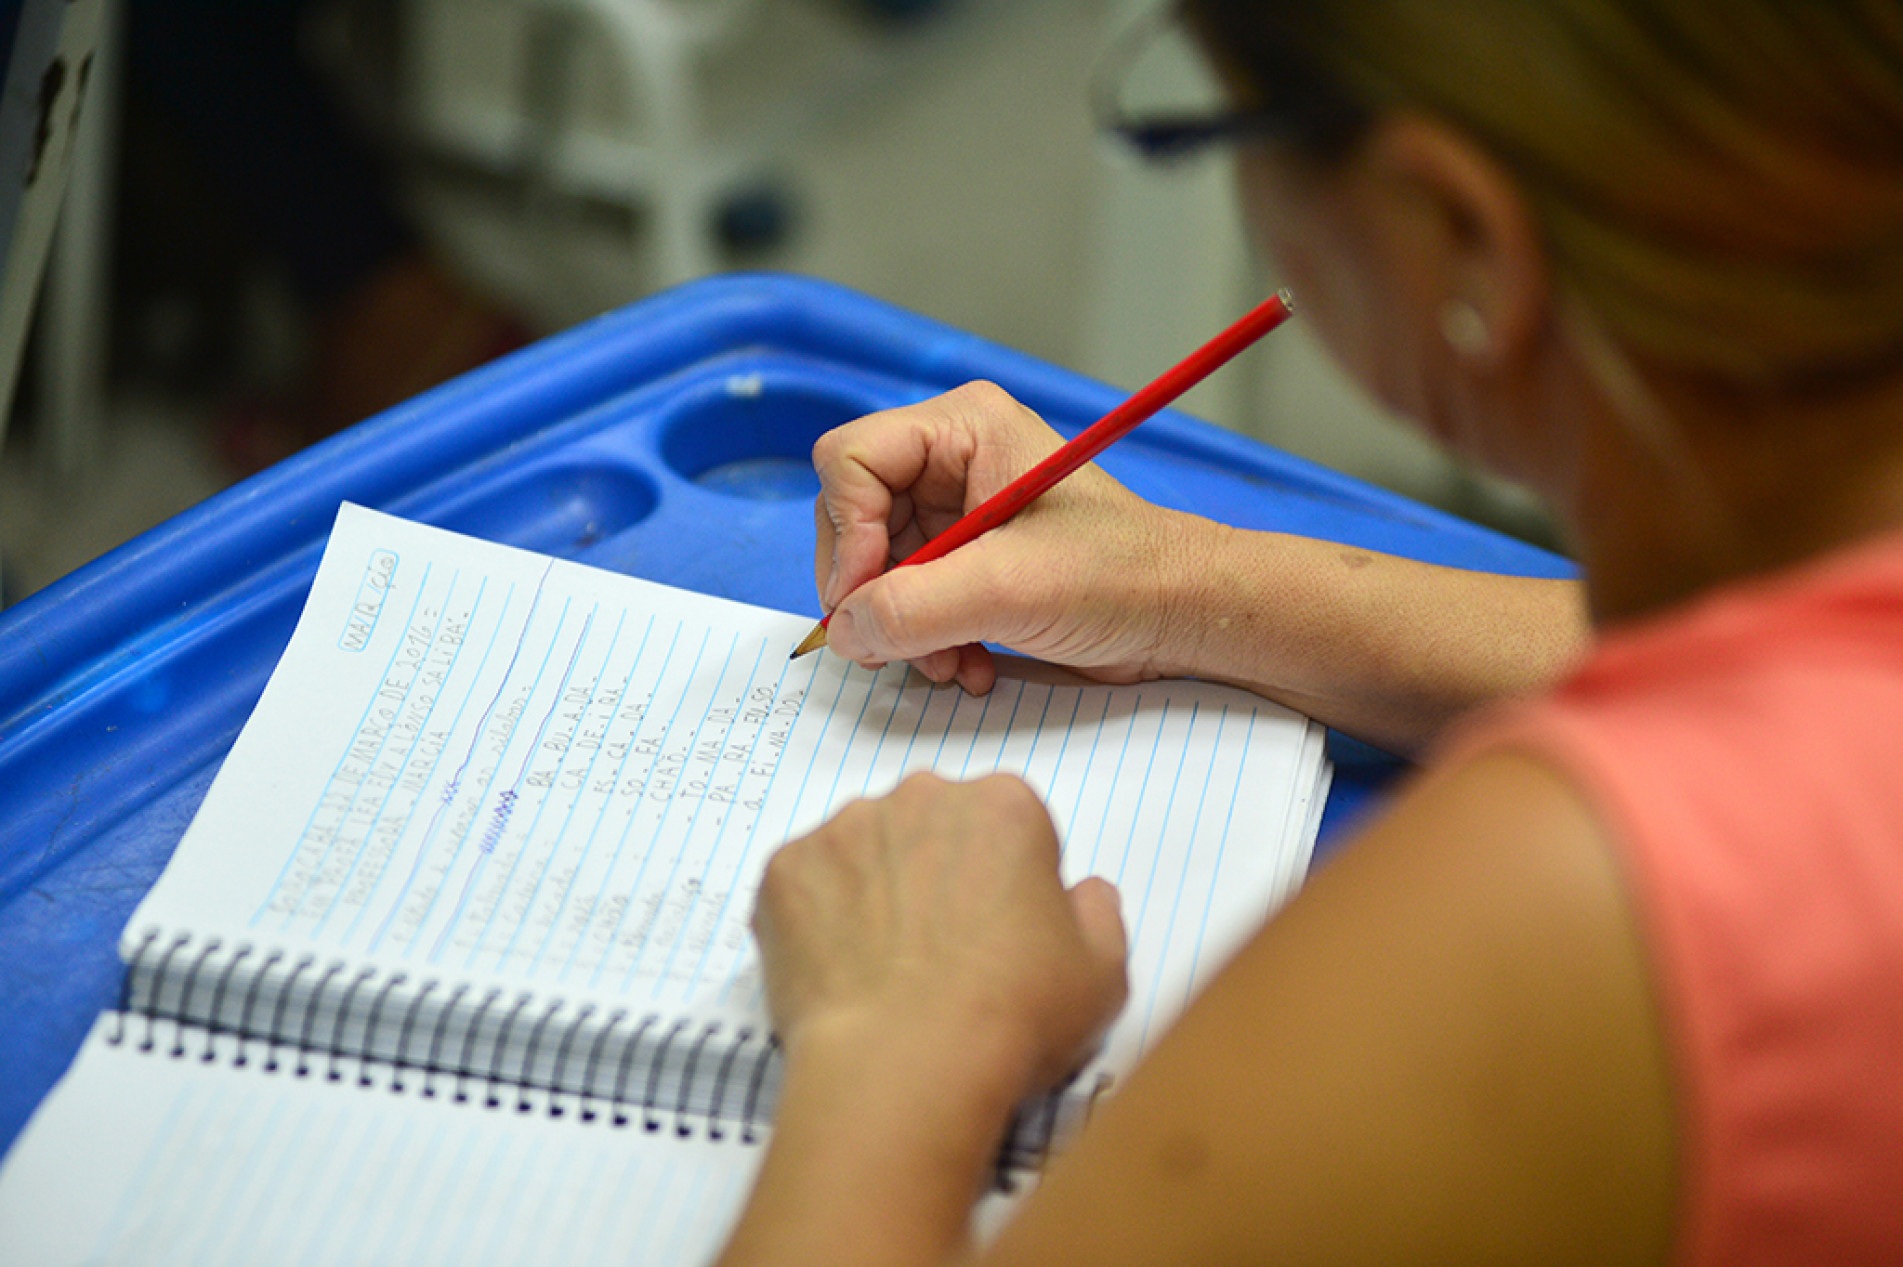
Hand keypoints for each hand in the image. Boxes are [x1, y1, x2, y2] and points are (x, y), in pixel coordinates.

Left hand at [751, 773, 1128, 1094]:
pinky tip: (837, 973)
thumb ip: (1099, 915)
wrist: (904, 1065)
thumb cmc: (1015, 1016)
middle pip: (930, 825)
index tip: (999, 935)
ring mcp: (843, 828)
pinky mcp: (784, 869)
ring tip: (882, 969)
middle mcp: (920, 795)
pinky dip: (815, 919)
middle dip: (935, 872)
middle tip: (938, 952)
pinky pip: (804, 884)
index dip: (1006, 882)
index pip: (1007, 826)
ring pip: (862, 850)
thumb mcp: (1102, 975)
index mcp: (1004, 806)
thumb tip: (1084, 893)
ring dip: (873, 890)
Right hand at [813, 381, 1205, 693]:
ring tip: (949, 664)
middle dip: (872, 593)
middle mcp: (951, 461)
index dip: (846, 534)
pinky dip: (924, 641)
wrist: (1181, 617)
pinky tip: (967, 666)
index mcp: (963, 429)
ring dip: (901, 628)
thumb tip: (843, 631)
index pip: (850, 461)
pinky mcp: (965, 560)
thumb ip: (914, 607)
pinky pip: (906, 599)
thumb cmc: (1124, 577)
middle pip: (852, 519)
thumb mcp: (1010, 590)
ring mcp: (955, 512)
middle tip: (895, 645)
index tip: (864, 599)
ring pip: (875, 569)